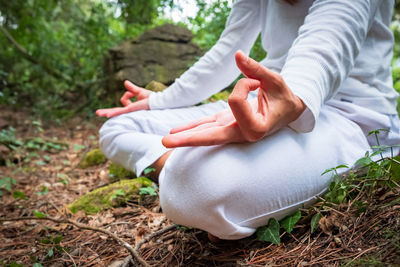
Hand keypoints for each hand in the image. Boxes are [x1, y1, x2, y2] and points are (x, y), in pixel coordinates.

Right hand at [96, 80, 150, 117]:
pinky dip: (113, 113)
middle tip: (97, 113)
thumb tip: (125, 82)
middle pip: (116, 111)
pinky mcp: (130, 110)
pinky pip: (120, 111)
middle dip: (107, 111)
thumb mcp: (139, 91)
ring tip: (98, 113)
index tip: (134, 93)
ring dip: (107, 112)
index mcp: (132, 106)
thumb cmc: (151, 98)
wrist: (157, 101)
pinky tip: (107, 115)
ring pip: (116, 112)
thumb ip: (132, 88)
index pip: (124, 100)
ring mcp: (129, 111)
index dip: (128, 95)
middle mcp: (130, 110)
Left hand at [162, 50, 305, 147]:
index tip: (256, 81)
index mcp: (257, 127)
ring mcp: (231, 132)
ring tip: (165, 140)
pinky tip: (176, 132)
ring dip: (185, 136)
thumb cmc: (284, 98)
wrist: (287, 112)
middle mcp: (242, 134)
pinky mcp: (225, 126)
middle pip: (212, 137)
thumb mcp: (275, 82)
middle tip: (166, 142)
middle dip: (188, 139)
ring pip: (206, 135)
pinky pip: (206, 128)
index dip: (244, 84)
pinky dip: (192, 128)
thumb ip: (255, 70)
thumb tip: (237, 55)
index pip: (235, 101)